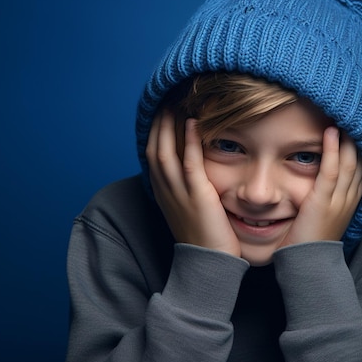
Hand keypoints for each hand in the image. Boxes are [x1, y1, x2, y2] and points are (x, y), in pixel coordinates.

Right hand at [146, 110, 240, 256]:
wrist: (208, 262)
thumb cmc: (205, 236)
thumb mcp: (189, 208)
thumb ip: (188, 188)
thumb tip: (195, 171)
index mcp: (163, 192)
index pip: (153, 155)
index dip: (156, 132)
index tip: (162, 112)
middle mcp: (165, 190)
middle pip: (154, 148)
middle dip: (158, 123)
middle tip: (165, 99)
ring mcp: (178, 193)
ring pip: (165, 151)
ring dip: (169, 125)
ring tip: (175, 103)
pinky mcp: (196, 195)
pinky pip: (189, 162)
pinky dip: (188, 141)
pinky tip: (193, 122)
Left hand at [280, 127, 361, 246]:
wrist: (307, 264)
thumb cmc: (309, 240)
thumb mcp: (322, 215)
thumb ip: (324, 197)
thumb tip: (319, 182)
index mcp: (350, 202)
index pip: (360, 169)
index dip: (359, 148)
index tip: (355, 128)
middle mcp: (349, 199)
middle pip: (358, 162)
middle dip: (356, 138)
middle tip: (352, 115)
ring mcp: (339, 200)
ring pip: (349, 162)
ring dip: (347, 138)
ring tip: (342, 116)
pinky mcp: (324, 201)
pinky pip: (331, 170)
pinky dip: (332, 150)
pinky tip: (331, 132)